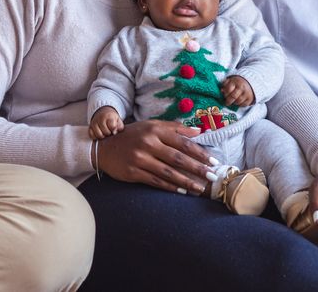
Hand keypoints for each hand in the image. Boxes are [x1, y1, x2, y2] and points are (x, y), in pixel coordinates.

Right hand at [89, 107, 123, 139]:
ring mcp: (94, 123)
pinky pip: (92, 136)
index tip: (114, 128)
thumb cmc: (111, 118)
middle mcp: (100, 119)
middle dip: (109, 133)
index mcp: (108, 116)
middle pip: (105, 132)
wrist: (103, 112)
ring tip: (104, 133)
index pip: (112, 126)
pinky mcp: (90, 127)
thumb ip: (119, 126)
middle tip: (109, 131)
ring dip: (102, 136)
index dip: (114, 129)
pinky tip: (99, 133)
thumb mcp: (118, 120)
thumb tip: (115, 132)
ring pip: (98, 135)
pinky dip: (95, 137)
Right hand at [96, 120, 215, 194]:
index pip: (182, 142)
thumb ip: (174, 128)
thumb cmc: (133, 135)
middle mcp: (148, 143)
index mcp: (154, 130)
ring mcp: (140, 159)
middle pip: (178, 158)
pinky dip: (170, 187)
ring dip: (186, 181)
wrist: (105, 147)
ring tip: (200, 188)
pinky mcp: (133, 172)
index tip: (212, 161)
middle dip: (197, 168)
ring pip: (168, 172)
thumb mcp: (151, 126)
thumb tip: (198, 131)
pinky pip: (156, 181)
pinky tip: (182, 191)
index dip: (199, 152)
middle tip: (212, 176)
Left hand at [221, 76, 253, 106]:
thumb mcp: (230, 81)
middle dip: (228, 101)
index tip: (224, 97)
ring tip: (232, 102)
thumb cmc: (236, 83)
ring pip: (238, 102)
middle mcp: (242, 87)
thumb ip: (224, 85)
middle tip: (226, 103)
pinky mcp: (250, 99)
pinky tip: (237, 102)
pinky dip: (239, 105)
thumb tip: (222, 91)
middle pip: (233, 97)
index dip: (225, 94)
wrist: (248, 83)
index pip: (228, 90)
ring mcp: (247, 93)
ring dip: (234, 103)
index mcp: (235, 82)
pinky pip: (243, 105)